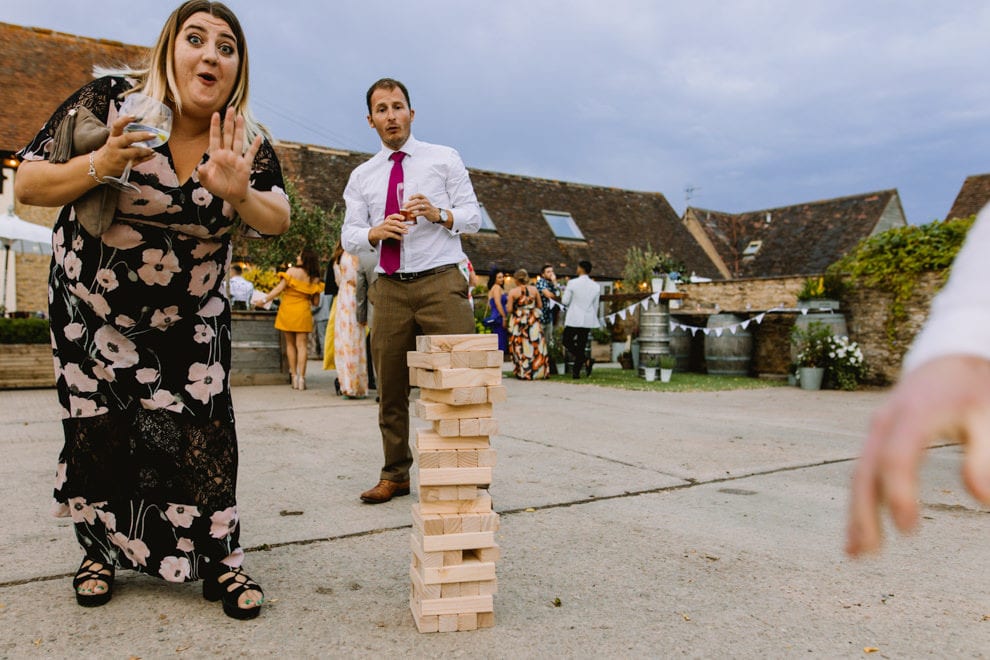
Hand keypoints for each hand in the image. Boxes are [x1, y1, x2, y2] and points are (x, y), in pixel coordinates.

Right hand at [93, 113, 155, 177]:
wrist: (100, 166)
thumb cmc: (110, 150)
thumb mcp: (114, 140)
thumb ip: (125, 135)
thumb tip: (143, 128)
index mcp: (113, 137)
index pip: (117, 126)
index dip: (125, 120)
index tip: (134, 116)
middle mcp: (115, 145)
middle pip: (128, 138)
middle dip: (141, 136)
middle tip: (153, 135)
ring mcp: (120, 155)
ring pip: (135, 152)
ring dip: (146, 150)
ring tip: (153, 149)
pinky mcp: (125, 165)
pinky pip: (139, 161)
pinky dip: (147, 158)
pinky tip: (153, 155)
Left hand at [198, 108, 261, 203]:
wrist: (232, 196)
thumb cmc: (218, 187)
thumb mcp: (206, 181)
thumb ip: (202, 174)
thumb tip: (200, 167)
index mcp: (216, 155)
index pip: (215, 137)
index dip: (215, 126)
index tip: (215, 114)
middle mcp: (227, 154)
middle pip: (227, 135)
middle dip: (228, 122)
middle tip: (230, 109)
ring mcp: (237, 158)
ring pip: (238, 140)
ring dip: (239, 129)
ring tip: (240, 117)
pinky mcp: (245, 165)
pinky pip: (251, 154)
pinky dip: (255, 146)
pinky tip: (259, 137)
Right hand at [368, 213, 410, 244]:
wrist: (376, 232)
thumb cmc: (385, 226)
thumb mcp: (389, 221)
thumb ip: (396, 221)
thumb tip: (406, 223)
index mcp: (389, 218)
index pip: (394, 216)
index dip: (399, 216)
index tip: (404, 218)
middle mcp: (387, 222)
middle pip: (395, 222)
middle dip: (402, 225)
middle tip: (407, 227)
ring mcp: (386, 228)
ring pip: (394, 228)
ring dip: (401, 231)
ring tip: (406, 232)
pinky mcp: (385, 233)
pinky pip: (393, 235)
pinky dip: (397, 236)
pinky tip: (401, 238)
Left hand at [403, 193, 438, 222]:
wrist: (435, 214)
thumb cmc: (426, 208)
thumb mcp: (422, 203)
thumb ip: (415, 203)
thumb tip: (404, 203)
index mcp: (424, 198)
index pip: (419, 195)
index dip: (413, 196)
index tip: (408, 198)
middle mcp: (426, 201)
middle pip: (417, 201)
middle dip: (410, 203)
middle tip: (405, 206)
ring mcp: (427, 207)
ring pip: (418, 206)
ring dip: (412, 208)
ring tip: (407, 210)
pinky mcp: (427, 212)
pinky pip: (420, 213)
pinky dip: (415, 214)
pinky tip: (412, 215)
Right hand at [846, 355, 989, 555]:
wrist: (950, 358)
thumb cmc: (973, 388)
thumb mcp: (989, 416)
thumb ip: (983, 456)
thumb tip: (983, 500)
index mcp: (912, 415)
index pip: (896, 458)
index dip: (899, 494)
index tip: (910, 530)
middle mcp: (885, 422)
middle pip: (866, 470)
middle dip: (863, 512)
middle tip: (868, 552)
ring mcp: (876, 430)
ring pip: (859, 474)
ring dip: (855, 513)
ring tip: (856, 553)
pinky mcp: (877, 438)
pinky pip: (863, 472)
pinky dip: (860, 502)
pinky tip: (859, 532)